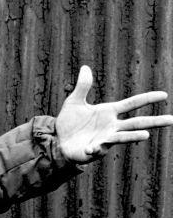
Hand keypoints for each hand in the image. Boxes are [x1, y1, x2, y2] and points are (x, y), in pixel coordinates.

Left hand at [56, 66, 172, 163]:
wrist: (57, 140)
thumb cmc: (70, 122)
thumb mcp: (74, 102)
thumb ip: (83, 86)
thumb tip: (85, 67)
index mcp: (109, 112)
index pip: (132, 103)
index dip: (147, 99)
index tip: (164, 95)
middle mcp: (111, 126)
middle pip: (137, 123)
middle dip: (154, 122)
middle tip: (172, 120)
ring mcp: (105, 139)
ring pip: (123, 137)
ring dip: (133, 136)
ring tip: (146, 135)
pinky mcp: (94, 150)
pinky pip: (97, 149)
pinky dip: (95, 148)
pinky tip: (90, 148)